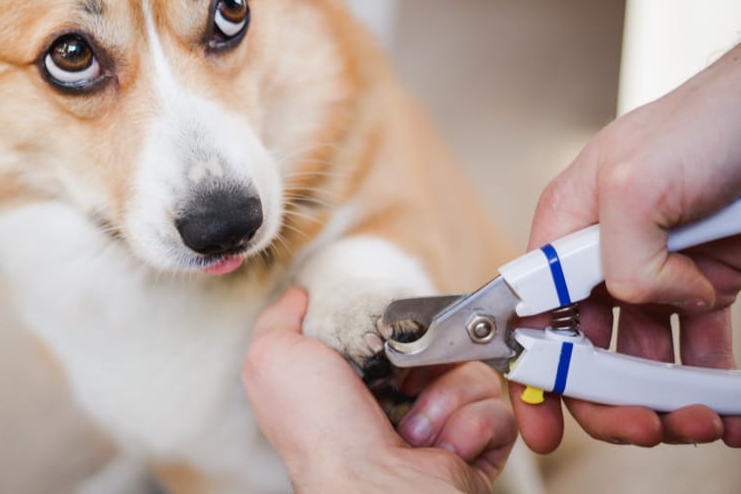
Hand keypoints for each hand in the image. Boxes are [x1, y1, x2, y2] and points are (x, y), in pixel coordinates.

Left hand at [244, 287, 516, 492]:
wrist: (372, 489)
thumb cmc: (319, 429)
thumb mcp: (274, 358)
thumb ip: (281, 320)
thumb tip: (299, 296)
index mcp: (352, 384)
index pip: (393, 332)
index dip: (395, 327)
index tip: (386, 332)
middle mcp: (396, 405)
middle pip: (438, 345)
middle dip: (425, 357)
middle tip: (402, 379)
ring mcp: (440, 427)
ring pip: (472, 372)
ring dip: (445, 396)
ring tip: (415, 429)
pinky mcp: (477, 448)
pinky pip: (496, 410)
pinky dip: (470, 425)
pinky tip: (440, 447)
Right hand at [516, 44, 740, 451]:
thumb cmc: (708, 121)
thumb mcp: (635, 180)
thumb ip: (618, 255)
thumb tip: (641, 300)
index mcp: (567, 225)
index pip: (530, 310)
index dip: (532, 368)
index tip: (543, 418)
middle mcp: (604, 253)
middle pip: (585, 346)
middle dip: (607, 395)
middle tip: (641, 424)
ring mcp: (657, 271)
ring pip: (642, 357)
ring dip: (662, 399)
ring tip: (695, 418)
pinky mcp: (707, 282)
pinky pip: (699, 349)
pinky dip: (708, 384)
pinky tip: (722, 407)